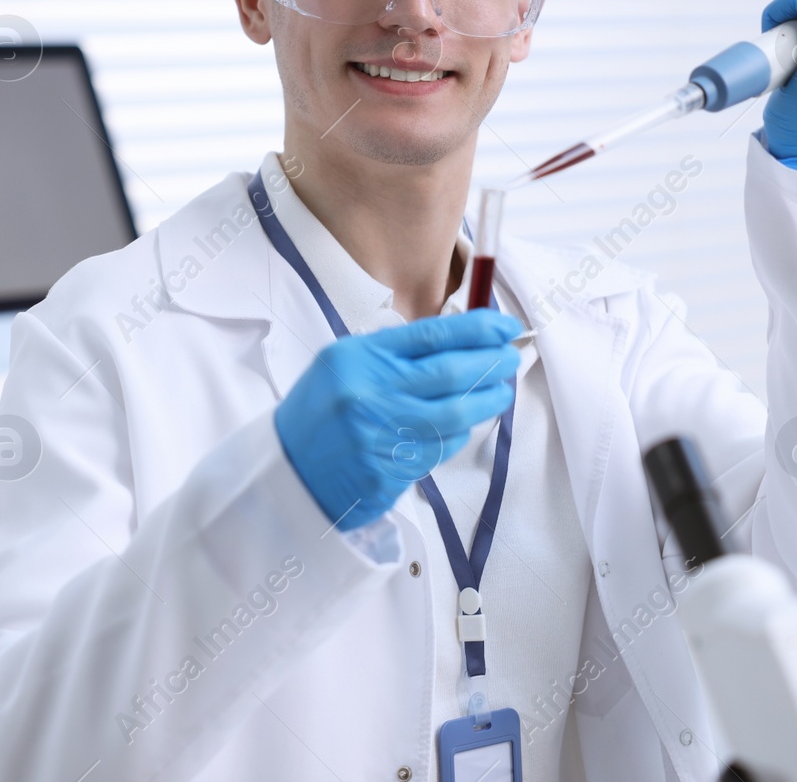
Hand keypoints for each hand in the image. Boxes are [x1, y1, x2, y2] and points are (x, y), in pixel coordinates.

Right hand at [274, 309, 521, 530]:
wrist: (286, 469)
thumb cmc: (321, 411)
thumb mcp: (345, 364)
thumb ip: (396, 352)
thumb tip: (461, 342)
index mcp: (358, 357)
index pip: (431, 335)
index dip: (477, 329)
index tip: (504, 326)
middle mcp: (369, 393)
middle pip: (451, 373)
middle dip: (492, 363)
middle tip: (511, 358)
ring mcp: (379, 435)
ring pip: (454, 415)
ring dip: (486, 402)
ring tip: (499, 393)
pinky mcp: (388, 471)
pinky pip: (439, 449)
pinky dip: (457, 434)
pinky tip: (460, 426)